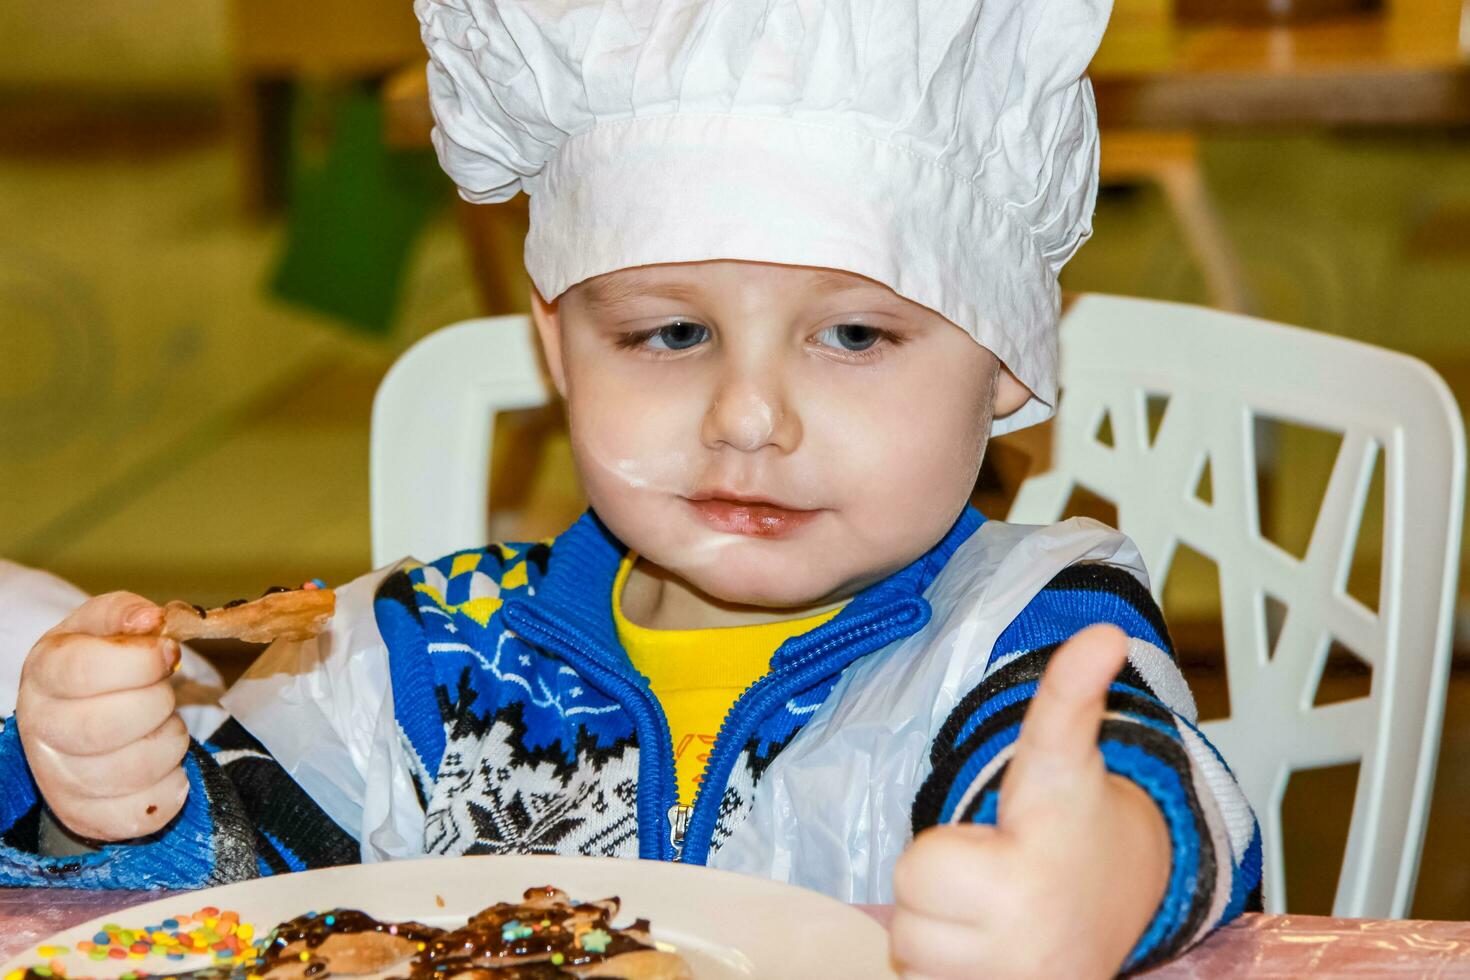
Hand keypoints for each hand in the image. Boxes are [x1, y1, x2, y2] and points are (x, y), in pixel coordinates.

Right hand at [16, 592, 189, 840]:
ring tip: (162, 726)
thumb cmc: (101, 665)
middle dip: (156, 704)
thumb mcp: (105, 626)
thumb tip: (150, 620)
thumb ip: (127, 614)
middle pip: (103, 727)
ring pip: (131, 771)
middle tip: (163, 693)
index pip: (83, 671)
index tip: (167, 653)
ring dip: (169, 743)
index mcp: (44, 673)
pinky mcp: (88, 817)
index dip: (140, 661)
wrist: (81, 715)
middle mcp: (41, 730)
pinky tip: (164, 764)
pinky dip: (171, 786)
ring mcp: (59, 780)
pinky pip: (143, 811)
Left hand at [890, 625, 1169, 978]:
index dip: (955, 834)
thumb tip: (1104, 633)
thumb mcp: (1064, 756)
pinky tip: (986, 944)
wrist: (1129, 899)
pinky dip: (946, 966)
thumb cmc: (1077, 823)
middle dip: (937, 884)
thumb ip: (1070, 695)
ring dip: (939, 929)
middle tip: (989, 870)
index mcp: (1028, 875)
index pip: (923, 864)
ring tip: (991, 907)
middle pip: (910, 906)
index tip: (1029, 782)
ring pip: (914, 952)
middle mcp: (1023, 945)